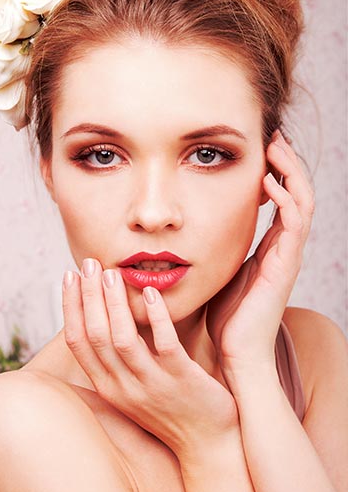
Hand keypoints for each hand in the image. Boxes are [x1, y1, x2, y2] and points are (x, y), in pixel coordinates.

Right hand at [62, 260, 238, 455]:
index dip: (70, 306)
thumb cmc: (170, 407)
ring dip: (114, 303)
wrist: (208, 442)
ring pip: (123, 339)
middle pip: (96, 336)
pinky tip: (151, 292)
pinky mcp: (182, 380)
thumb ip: (117, 357)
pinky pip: (164, 344)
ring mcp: (152, 385)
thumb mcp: (133, 387)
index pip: (79, 342)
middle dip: (89, 296)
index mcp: (109, 387)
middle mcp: (124, 387)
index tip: (70, 276)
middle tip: (89, 264)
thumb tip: (104, 315)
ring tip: (112, 273)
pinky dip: (155, 316)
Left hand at [205, 130, 314, 382]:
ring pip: (302, 201)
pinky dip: (284, 198)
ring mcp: (287, 255)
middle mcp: (283, 247)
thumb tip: (190, 232)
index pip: (280, 199)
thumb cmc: (226, 317)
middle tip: (272, 136)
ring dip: (290, 170)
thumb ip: (216, 251)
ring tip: (275, 146)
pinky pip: (295, 223)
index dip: (275, 170)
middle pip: (296, 192)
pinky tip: (268, 182)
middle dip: (286, 162)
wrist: (238, 355)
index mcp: (269, 246)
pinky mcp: (285, 265)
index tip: (259, 147)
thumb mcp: (220, 273)